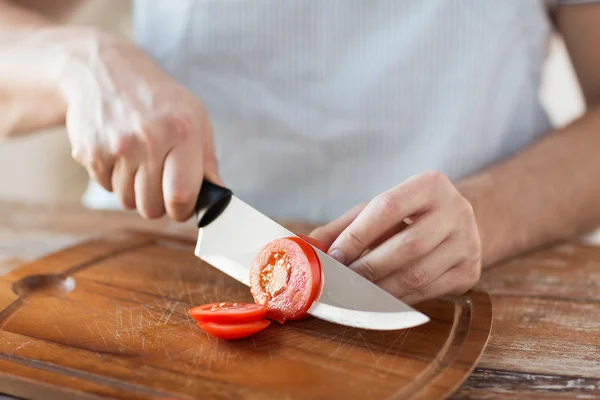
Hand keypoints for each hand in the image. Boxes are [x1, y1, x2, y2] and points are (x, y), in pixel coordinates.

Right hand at [59, 29, 220, 220]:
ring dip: (135, 192)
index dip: (183, 210)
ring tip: (140, 163)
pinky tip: (120, 154)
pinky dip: (115, 179)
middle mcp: (148, 139)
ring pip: (128, 201)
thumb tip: (218, 198)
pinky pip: (106, 187)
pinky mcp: (89, 152)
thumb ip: (208, 161)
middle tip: (161, 183)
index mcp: (181, 131)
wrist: (103, 71)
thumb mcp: (195, 117)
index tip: (183, 206)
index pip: (180, 195)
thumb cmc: (159, 99)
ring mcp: (115, 146)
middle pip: (152, 207)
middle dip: (159, 204)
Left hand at [309, 171, 481, 304]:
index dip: (357, 235)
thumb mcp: (377, 211)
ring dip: (379, 290)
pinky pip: (428, 293)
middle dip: (367, 269)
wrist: (456, 222)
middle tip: (340, 283)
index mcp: (431, 185)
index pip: (388, 208)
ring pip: (418, 275)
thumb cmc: (407, 215)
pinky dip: (397, 300)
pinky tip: (378, 300)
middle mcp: (456, 211)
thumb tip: (304, 248)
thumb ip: (343, 227)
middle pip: (406, 246)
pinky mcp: (470, 271)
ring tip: (353, 295)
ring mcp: (468, 243)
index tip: (333, 257)